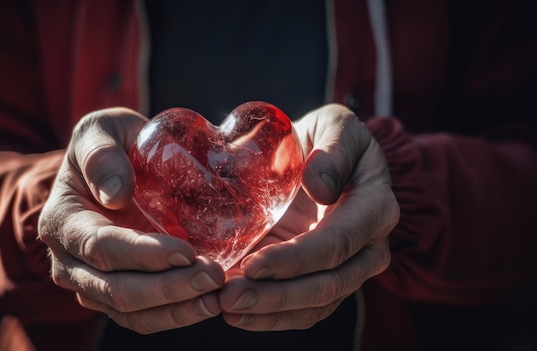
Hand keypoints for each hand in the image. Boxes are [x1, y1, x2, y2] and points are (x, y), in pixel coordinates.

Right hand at [38, 108, 224, 333]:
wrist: (111, 167)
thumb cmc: (109, 145)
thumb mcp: (100, 130)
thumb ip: (100, 153)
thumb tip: (115, 194)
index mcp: (62, 221)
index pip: (100, 247)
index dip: (143, 254)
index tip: (186, 251)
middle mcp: (69, 261)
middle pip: (116, 289)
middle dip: (167, 288)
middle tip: (213, 276)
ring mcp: (91, 283)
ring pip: (130, 312)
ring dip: (176, 308)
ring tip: (217, 295)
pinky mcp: (115, 296)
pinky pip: (142, 318)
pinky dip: (176, 314)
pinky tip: (208, 303)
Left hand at [218, 104, 398, 329]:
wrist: (327, 158)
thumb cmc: (330, 138)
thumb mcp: (337, 124)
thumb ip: (336, 147)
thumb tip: (322, 187)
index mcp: (375, 207)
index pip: (337, 243)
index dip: (295, 259)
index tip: (253, 265)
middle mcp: (368, 247)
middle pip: (327, 285)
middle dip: (276, 296)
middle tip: (229, 297)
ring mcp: (347, 268)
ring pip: (314, 306)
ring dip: (268, 312)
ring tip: (224, 308)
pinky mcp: (324, 278)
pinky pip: (303, 309)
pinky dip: (270, 317)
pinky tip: (237, 315)